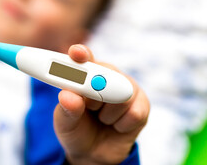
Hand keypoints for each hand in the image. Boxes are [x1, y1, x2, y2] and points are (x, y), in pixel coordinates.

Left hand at [54, 44, 149, 164]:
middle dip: (96, 94)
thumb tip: (68, 95)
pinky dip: (121, 125)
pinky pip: (134, 113)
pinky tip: (116, 126)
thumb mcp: (64, 122)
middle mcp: (107, 76)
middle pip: (106, 74)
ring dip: (106, 114)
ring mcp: (126, 89)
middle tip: (89, 107)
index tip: (76, 53)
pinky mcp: (141, 105)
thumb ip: (66, 108)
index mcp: (85, 74)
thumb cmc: (76, 130)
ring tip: (101, 118)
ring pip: (122, 96)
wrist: (92, 153)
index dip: (81, 54)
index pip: (84, 58)